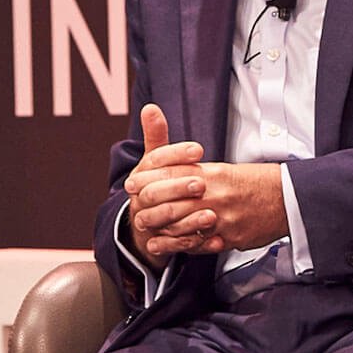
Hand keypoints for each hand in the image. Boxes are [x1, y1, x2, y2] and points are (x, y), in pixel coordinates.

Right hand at [124, 103, 221, 269]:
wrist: (144, 222)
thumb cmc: (155, 183)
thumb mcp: (156, 159)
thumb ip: (156, 135)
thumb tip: (150, 107)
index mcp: (140, 174)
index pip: (154, 160)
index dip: (176, 154)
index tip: (199, 149)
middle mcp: (139, 198)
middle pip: (154, 192)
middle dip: (178, 187)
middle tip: (202, 183)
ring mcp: (146, 222)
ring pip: (163, 220)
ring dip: (188, 219)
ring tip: (211, 215)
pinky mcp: (157, 243)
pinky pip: (173, 246)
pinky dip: (193, 243)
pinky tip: (214, 238)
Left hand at [125, 104, 288, 265]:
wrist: (287, 198)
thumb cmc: (257, 183)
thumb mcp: (228, 171)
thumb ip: (201, 172)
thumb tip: (177, 171)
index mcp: (213, 173)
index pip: (172, 173)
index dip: (149, 178)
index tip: (133, 182)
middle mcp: (214, 194)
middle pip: (171, 199)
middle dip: (148, 205)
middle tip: (133, 208)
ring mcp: (221, 217)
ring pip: (180, 223)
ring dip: (159, 227)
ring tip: (143, 229)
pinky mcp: (229, 237)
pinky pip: (197, 244)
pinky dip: (176, 245)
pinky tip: (162, 246)